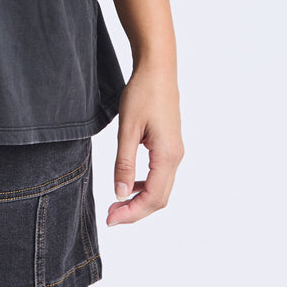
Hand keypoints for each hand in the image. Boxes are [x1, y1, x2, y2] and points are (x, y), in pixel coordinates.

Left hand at [106, 60, 183, 226]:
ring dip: (140, 200)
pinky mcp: (170, 144)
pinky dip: (145, 185)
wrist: (157, 68)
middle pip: (159, 198)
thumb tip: (120, 194)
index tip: (111, 219)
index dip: (132, 213)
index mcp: (167, 155)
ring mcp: (175, 151)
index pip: (152, 198)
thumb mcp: (128, 128)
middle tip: (111, 216)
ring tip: (117, 202)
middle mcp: (175, 157)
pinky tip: (129, 183)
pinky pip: (160, 175)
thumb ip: (123, 163)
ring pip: (161, 188)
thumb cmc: (142, 93)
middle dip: (135, 211)